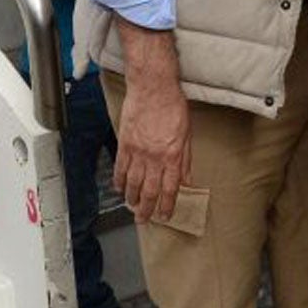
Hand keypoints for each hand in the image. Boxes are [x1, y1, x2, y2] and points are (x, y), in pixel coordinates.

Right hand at [113, 62, 192, 224]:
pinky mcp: (125, 143)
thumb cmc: (173, 105)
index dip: (167, 205)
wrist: (153, 87)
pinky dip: (119, 181)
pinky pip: (120, 168)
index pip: (170, 188)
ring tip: (132, 207)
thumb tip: (187, 179)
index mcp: (173, 155)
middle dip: (146, 209)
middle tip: (143, 219)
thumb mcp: (187, 133)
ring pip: (133, 182)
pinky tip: (120, 188)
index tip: (165, 215)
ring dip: (132, 198)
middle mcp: (154, 157)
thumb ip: (185, 159)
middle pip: (149, 190)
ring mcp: (138, 151)